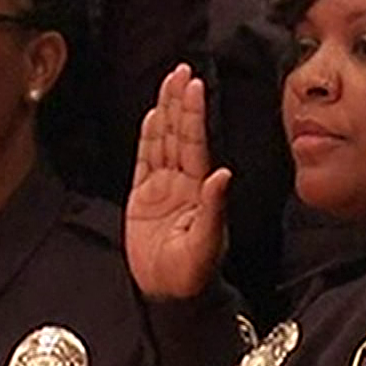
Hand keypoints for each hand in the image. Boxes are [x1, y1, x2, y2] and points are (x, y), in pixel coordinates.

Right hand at [126, 64, 230, 300]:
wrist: (168, 296)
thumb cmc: (192, 275)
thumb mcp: (207, 244)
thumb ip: (214, 208)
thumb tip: (223, 174)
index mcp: (199, 190)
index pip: (195, 142)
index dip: (193, 113)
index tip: (194, 85)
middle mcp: (182, 183)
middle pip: (180, 133)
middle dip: (180, 101)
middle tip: (181, 70)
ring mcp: (162, 188)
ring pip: (164, 141)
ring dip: (166, 111)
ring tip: (169, 82)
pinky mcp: (143, 197)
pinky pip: (144, 160)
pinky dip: (148, 137)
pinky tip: (152, 116)